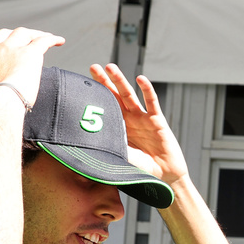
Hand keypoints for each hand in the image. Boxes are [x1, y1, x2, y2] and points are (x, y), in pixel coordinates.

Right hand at [0, 27, 63, 105]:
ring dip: (33, 34)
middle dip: (13, 37)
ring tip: (42, 37)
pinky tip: (58, 41)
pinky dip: (51, 39)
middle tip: (23, 43)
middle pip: (2, 35)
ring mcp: (7, 48)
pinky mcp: (28, 53)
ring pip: (22, 34)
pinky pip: (42, 41)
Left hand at [89, 63, 189, 185]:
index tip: (81, 84)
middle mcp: (129, 120)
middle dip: (103, 81)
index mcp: (117, 129)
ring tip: (110, 67)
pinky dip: (147, 90)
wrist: (163, 177)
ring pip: (129, 95)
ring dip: (120, 80)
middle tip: (93, 66)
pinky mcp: (157, 120)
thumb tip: (86, 142)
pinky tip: (140, 79)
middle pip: (114, 96)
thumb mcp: (118, 159)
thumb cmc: (140, 170)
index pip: (103, 108)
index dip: (94, 96)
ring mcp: (143, 118)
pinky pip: (151, 102)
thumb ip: (106, 148)